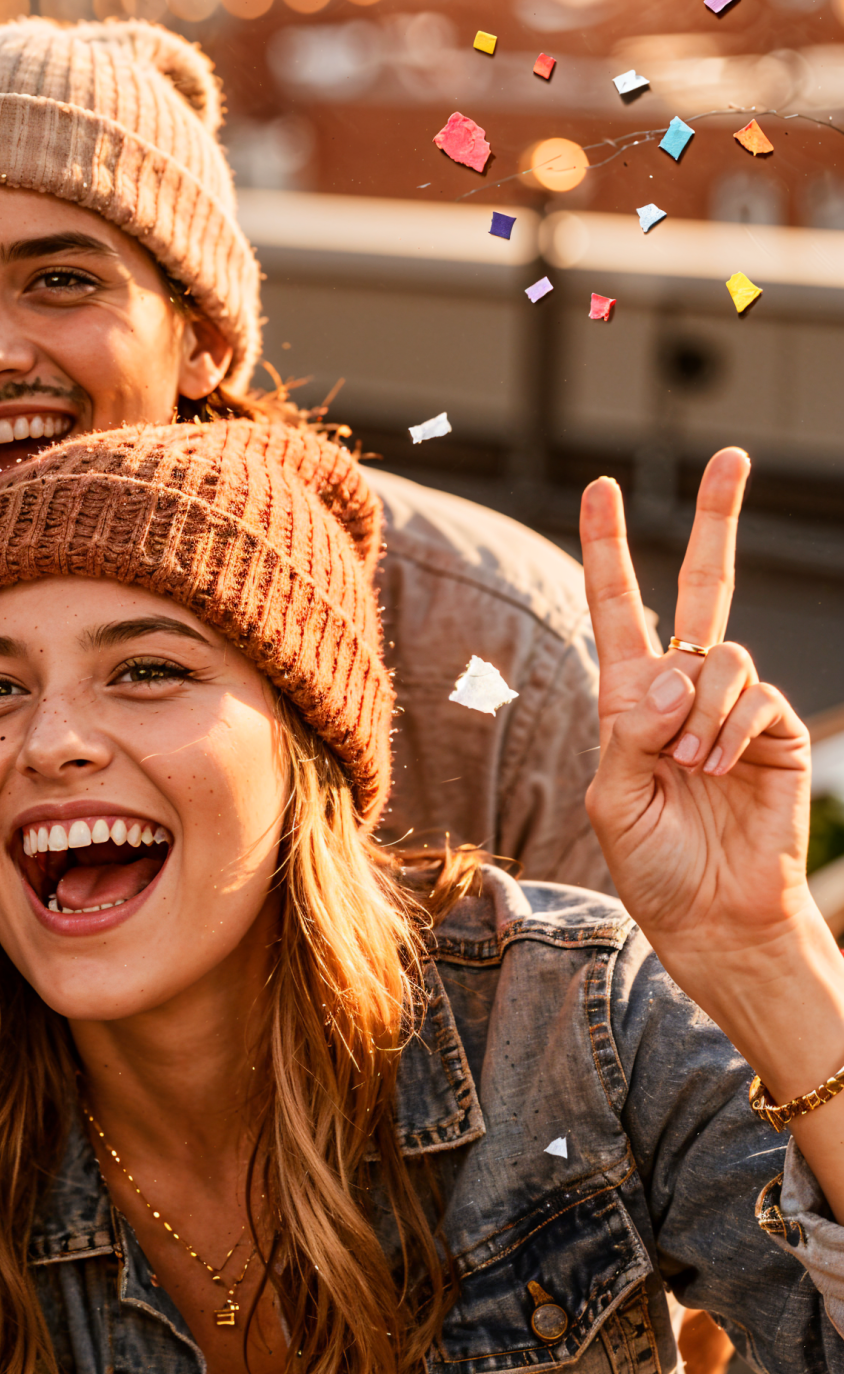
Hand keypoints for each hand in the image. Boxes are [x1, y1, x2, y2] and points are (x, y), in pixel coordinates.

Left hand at [580, 450, 818, 1010]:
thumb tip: (669, 672)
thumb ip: (628, 733)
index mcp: (630, 699)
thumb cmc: (653, 866)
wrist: (713, 917)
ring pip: (722, 654)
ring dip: (699, 706)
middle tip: (733, 456)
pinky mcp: (776, 729)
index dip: (608, 549)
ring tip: (690, 763)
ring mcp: (734, 706)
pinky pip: (754, 695)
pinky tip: (717, 766)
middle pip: (706, 586)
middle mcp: (684, 690)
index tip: (597, 489)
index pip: (618, 607)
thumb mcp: (613, 801)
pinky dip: (728, 728)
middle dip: (718, 519)